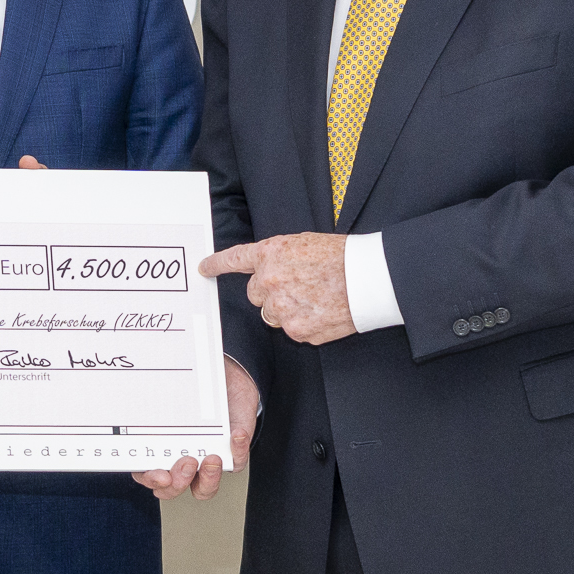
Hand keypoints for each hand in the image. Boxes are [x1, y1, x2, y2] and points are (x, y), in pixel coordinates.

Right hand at [140, 357, 260, 500]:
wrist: (228, 381)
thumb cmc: (196, 389)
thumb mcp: (175, 392)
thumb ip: (160, 398)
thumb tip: (146, 392)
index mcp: (160, 451)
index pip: (148, 475)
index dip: (152, 480)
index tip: (160, 474)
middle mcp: (181, 463)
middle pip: (174, 489)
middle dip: (179, 482)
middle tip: (187, 462)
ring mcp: (206, 463)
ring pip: (204, 489)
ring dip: (208, 479)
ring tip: (212, 458)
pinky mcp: (232, 457)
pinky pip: (236, 463)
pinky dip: (237, 451)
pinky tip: (236, 435)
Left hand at [202, 234, 354, 345]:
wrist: (369, 277)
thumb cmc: (342, 257)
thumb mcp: (305, 244)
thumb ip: (279, 257)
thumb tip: (268, 270)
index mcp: (271, 253)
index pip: (235, 259)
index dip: (217, 264)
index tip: (205, 268)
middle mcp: (270, 280)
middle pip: (255, 294)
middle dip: (271, 292)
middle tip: (299, 286)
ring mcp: (282, 307)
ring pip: (272, 315)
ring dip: (287, 310)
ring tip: (314, 298)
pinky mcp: (297, 330)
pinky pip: (291, 330)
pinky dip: (304, 324)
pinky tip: (321, 311)